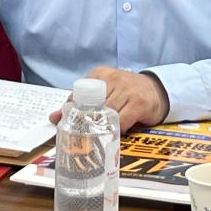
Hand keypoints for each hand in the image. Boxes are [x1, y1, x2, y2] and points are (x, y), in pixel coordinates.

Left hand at [50, 67, 169, 132]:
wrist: (157, 90)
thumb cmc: (126, 93)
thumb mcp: (104, 92)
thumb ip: (81, 104)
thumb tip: (53, 118)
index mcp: (100, 74)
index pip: (78, 93)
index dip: (72, 111)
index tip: (67, 124)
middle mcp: (113, 79)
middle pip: (91, 104)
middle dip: (84, 121)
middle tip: (81, 135)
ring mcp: (127, 90)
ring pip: (106, 113)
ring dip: (100, 127)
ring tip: (97, 136)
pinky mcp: (139, 103)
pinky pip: (122, 121)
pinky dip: (116, 130)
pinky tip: (115, 132)